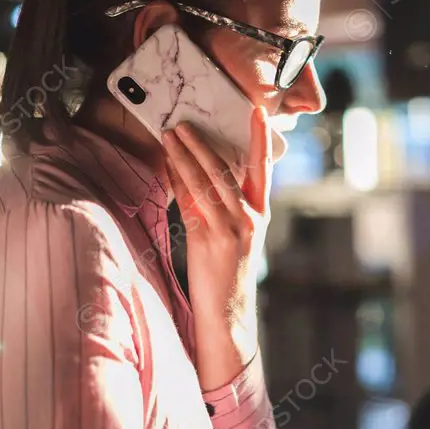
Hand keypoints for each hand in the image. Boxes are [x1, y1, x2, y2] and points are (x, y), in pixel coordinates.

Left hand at [161, 107, 272, 390]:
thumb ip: (217, 209)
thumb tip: (193, 178)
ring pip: (208, 182)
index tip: (257, 112)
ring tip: (171, 134)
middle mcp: (249, 218)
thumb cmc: (225, 278)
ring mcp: (232, 228)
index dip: (260, 139)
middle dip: (204, 143)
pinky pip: (193, 202)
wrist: (228, 316)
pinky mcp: (212, 239)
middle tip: (184, 121)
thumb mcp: (230, 240)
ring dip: (187, 155)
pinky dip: (179, 181)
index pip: (261, 169)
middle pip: (226, 170)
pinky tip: (168, 165)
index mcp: (258, 216)